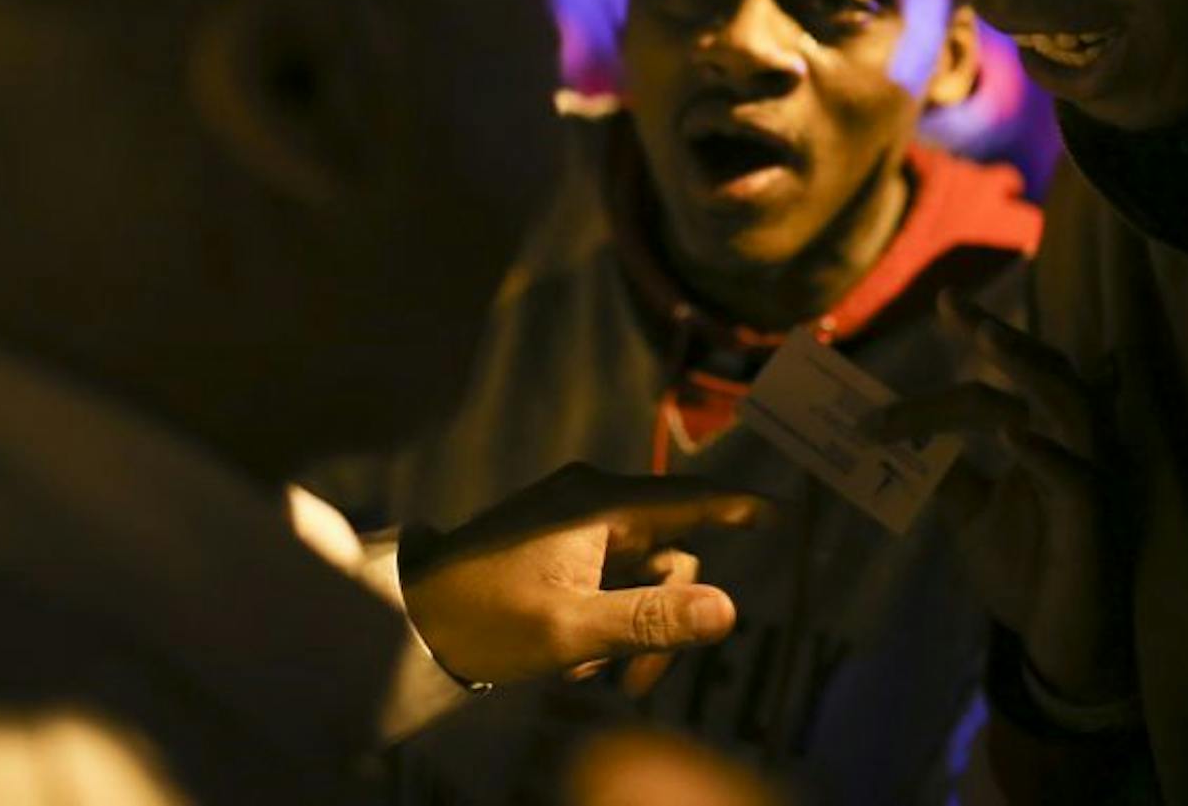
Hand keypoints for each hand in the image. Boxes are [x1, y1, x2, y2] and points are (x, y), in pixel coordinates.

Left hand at [398, 463, 765, 687]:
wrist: (407, 620)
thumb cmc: (485, 620)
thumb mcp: (572, 630)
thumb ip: (651, 621)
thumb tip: (729, 610)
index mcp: (598, 505)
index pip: (689, 498)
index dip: (738, 506)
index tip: (781, 512)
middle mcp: (591, 500)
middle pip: (669, 556)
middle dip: (663, 622)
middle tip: (634, 689)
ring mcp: (572, 520)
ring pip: (639, 575)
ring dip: (628, 627)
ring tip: (586, 675)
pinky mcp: (555, 543)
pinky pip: (607, 578)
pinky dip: (603, 618)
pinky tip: (572, 659)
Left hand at [864, 291, 1128, 703]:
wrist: (1057, 644)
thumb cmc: (1026, 571)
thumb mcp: (971, 514)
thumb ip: (944, 470)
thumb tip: (896, 440)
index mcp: (1045, 436)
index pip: (1012, 375)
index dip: (982, 333)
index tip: (946, 298)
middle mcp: (1075, 446)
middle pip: (1045, 374)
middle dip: (1004, 339)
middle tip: (959, 311)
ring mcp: (1091, 480)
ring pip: (1073, 407)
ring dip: (1030, 372)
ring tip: (989, 341)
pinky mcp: (1095, 522)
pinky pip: (1078, 479)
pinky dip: (1047, 454)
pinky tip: (1013, 437)